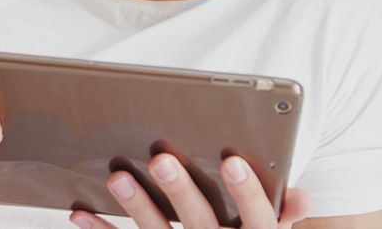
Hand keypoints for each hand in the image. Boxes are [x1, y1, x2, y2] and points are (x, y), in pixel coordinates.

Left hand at [69, 154, 310, 228]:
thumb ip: (278, 216)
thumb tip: (302, 194)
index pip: (258, 220)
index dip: (248, 193)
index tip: (232, 160)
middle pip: (203, 226)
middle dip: (181, 193)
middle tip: (161, 160)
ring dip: (137, 208)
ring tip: (117, 177)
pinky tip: (80, 212)